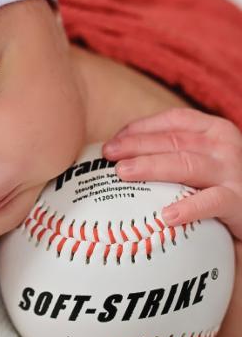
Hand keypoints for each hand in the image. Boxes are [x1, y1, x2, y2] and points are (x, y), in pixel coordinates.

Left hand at [102, 107, 241, 241]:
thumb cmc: (215, 185)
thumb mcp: (198, 160)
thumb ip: (168, 152)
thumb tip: (115, 154)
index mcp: (213, 130)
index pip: (173, 120)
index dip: (141, 127)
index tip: (113, 140)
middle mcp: (225, 146)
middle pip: (174, 141)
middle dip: (136, 145)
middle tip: (108, 154)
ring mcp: (234, 173)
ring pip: (186, 165)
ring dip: (151, 167)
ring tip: (123, 173)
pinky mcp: (239, 202)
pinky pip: (212, 202)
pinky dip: (189, 207)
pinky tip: (166, 216)